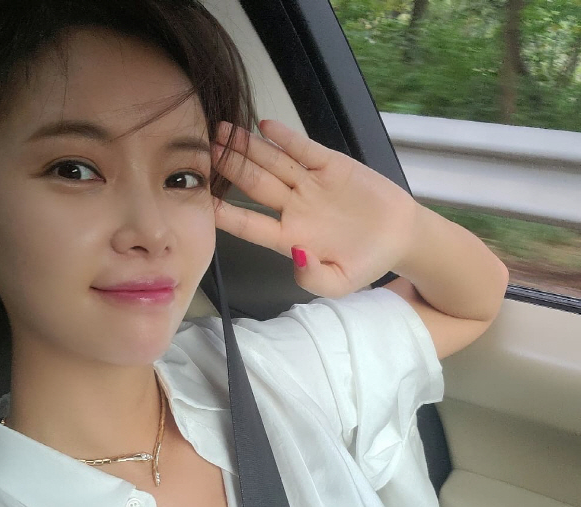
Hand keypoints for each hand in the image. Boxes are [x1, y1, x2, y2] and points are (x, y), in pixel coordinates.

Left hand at [211, 119, 419, 297]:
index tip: (204, 204)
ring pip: (273, 162)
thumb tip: (296, 255)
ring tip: (221, 130)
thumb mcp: (339, 284)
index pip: (250, 225)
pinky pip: (304, 149)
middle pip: (254, 185)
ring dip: (248, 147)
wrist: (400, 237)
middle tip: (203, 151)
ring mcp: (309, 185)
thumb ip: (313, 277)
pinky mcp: (331, 166)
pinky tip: (264, 126)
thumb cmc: (366, 263)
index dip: (227, 214)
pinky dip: (286, 137)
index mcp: (289, 237)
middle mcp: (293, 208)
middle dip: (229, 168)